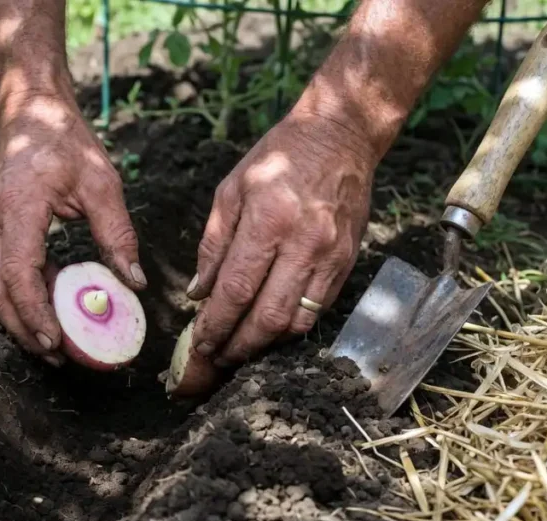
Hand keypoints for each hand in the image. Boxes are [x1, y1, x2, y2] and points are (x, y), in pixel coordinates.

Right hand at [0, 95, 146, 364]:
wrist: (29, 112)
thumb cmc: (66, 142)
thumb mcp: (102, 183)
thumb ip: (117, 234)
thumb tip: (134, 283)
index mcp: (20, 207)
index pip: (18, 273)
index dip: (35, 313)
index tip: (57, 341)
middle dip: (22, 330)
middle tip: (55, 355)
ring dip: (18, 320)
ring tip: (52, 343)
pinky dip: (20, 298)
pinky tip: (49, 309)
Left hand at [187, 113, 374, 365]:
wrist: (341, 136)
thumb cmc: (279, 157)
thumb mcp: (231, 190)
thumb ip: (213, 245)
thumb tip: (199, 293)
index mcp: (269, 220)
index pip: (237, 289)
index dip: (216, 324)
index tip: (199, 343)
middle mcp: (304, 242)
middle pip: (269, 316)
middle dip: (239, 346)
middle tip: (216, 359)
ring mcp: (331, 256)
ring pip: (297, 322)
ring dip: (266, 345)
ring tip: (241, 349)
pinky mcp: (348, 262)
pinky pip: (318, 310)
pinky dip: (292, 328)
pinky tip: (271, 330)